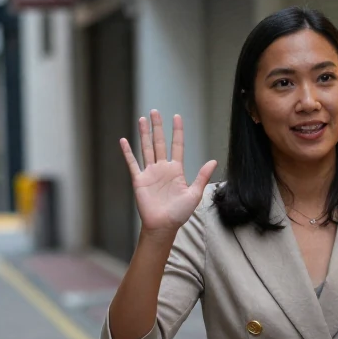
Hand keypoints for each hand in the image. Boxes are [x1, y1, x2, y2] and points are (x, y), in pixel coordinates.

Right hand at [119, 110, 216, 233]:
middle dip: (158, 127)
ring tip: (143, 119)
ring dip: (144, 134)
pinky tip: (124, 141)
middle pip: (160, 143)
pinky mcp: (139, 180)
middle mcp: (163, 168)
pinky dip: (128, 152)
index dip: (177, 131)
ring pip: (146, 148)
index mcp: (176, 170)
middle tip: (155, 112)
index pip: (177, 145)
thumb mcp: (194, 194)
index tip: (177, 116)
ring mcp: (150, 173)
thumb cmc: (179, 213)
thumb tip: (213, 161)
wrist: (163, 226)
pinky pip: (132, 163)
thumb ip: (202, 177)